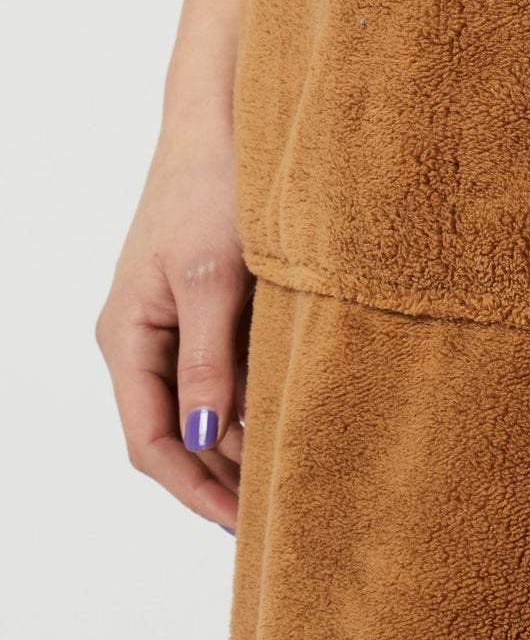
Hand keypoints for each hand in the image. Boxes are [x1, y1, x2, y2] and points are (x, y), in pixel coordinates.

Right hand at [95, 108, 253, 534]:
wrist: (225, 119)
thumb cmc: (211, 186)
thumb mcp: (214, 277)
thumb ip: (208, 357)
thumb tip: (204, 435)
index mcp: (128, 336)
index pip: (152, 441)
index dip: (194, 487)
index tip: (242, 521)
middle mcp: (145, 336)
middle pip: (177, 429)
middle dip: (221, 471)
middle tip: (277, 506)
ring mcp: (176, 318)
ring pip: (203, 399)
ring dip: (239, 435)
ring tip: (291, 469)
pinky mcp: (210, 298)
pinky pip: (224, 364)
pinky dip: (252, 393)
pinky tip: (292, 409)